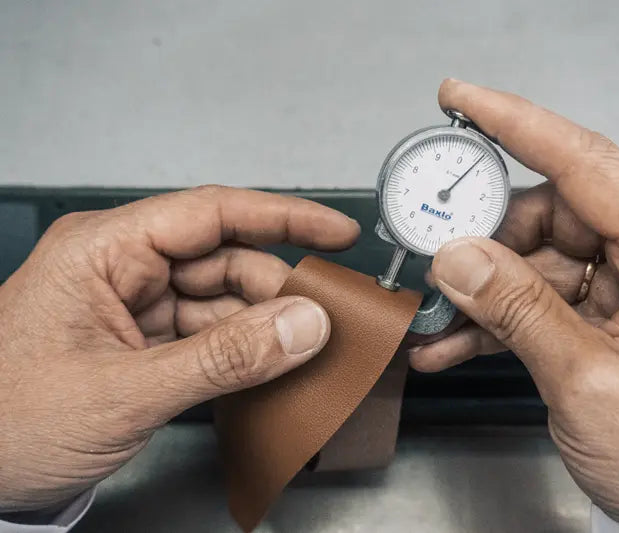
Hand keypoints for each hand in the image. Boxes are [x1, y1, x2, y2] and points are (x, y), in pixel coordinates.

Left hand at [0, 185, 359, 511]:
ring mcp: (132, 305)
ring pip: (222, 299)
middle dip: (279, 289)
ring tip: (306, 350)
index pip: (212, 213)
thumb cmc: (7, 422)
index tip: (337, 229)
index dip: (283, 217)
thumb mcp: (126, 392)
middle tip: (328, 320)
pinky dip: (242, 351)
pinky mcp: (141, 340)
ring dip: (264, 325)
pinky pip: (208, 333)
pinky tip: (270, 366)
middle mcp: (121, 267)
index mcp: (104, 250)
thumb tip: (303, 325)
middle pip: (225, 260)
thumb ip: (224, 358)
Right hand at [414, 80, 618, 531]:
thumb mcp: (598, 392)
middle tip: (427, 248)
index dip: (516, 123)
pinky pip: (548, 306)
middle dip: (484, 234)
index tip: (462, 98)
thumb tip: (459, 256)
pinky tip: (455, 343)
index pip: (588, 164)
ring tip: (433, 314)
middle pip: (556, 214)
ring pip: (542, 262)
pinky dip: (501, 322)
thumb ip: (523, 314)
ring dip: (483, 288)